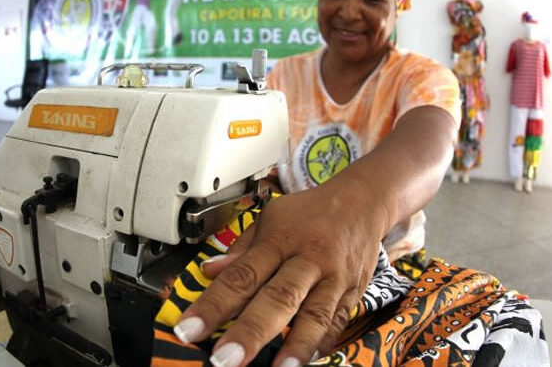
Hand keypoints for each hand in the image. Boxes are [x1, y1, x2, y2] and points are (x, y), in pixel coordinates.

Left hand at [174, 182, 385, 366]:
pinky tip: (305, 361)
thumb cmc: (310, 212)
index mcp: (279, 239)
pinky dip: (322, 343)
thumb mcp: (271, 218)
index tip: (189, 328)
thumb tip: (209, 272)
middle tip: (225, 359)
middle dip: (250, 332)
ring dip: (295, 345)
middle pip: (278, 297)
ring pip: (315, 314)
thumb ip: (242, 248)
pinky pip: (339, 321)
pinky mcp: (353, 291)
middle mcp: (307, 258)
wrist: (362, 201)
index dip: (213, 304)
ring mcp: (334, 277)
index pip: (241, 275)